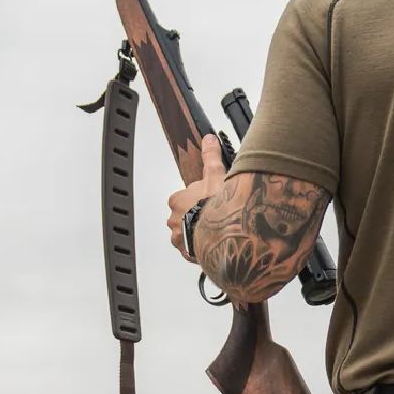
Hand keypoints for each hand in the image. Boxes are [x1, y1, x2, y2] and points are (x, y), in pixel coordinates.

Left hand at [167, 134, 225, 260]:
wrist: (220, 234)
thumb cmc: (215, 206)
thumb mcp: (215, 175)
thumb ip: (210, 157)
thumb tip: (209, 139)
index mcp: (177, 200)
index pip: (183, 198)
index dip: (198, 198)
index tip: (210, 200)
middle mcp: (173, 220)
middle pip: (183, 217)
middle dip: (196, 218)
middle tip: (214, 217)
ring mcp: (179, 238)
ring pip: (187, 235)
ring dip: (197, 234)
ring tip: (215, 233)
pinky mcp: (187, 254)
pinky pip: (192, 251)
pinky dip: (200, 249)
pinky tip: (213, 246)